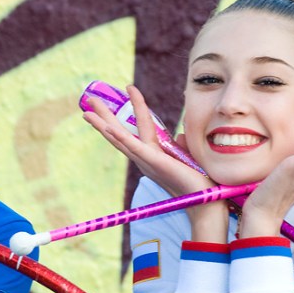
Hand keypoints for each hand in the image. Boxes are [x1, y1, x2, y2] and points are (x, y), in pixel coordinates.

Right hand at [83, 84, 226, 240]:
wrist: (205, 201)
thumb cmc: (199, 181)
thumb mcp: (188, 156)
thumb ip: (182, 144)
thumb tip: (180, 134)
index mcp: (150, 157)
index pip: (132, 133)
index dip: (127, 113)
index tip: (125, 91)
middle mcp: (143, 159)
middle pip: (118, 134)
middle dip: (103, 116)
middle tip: (89, 99)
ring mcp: (146, 161)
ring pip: (120, 138)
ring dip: (103, 123)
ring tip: (88, 110)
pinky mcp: (153, 162)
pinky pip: (134, 147)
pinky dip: (120, 137)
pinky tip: (108, 127)